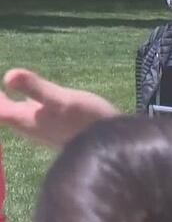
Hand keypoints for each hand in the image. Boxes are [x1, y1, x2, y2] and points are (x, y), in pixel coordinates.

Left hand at [0, 69, 119, 148]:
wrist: (110, 146)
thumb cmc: (86, 121)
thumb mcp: (62, 99)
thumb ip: (35, 87)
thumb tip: (7, 75)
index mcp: (22, 118)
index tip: (1, 87)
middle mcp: (27, 126)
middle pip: (4, 113)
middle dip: (1, 102)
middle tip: (3, 89)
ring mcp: (41, 129)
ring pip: (16, 115)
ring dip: (10, 103)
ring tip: (8, 91)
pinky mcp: (54, 130)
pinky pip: (30, 116)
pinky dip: (24, 106)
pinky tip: (33, 99)